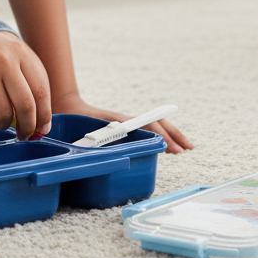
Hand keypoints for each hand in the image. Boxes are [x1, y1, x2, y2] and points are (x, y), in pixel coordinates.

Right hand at [0, 22, 51, 139]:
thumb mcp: (4, 49)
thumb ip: (21, 75)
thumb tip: (38, 117)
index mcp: (19, 51)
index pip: (40, 90)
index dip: (44, 115)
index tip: (42, 130)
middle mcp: (5, 60)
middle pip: (26, 106)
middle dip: (28, 127)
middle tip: (24, 136)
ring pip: (4, 114)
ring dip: (3, 124)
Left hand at [53, 91, 193, 153]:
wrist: (68, 107)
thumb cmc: (73, 121)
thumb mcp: (81, 132)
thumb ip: (89, 142)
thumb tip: (94, 148)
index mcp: (119, 121)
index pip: (147, 126)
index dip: (162, 137)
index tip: (172, 149)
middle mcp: (127, 121)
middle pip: (156, 123)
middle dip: (174, 135)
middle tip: (188, 149)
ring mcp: (128, 123)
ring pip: (154, 127)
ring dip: (171, 136)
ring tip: (184, 148)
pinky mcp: (126, 128)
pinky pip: (148, 131)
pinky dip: (161, 137)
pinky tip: (167, 147)